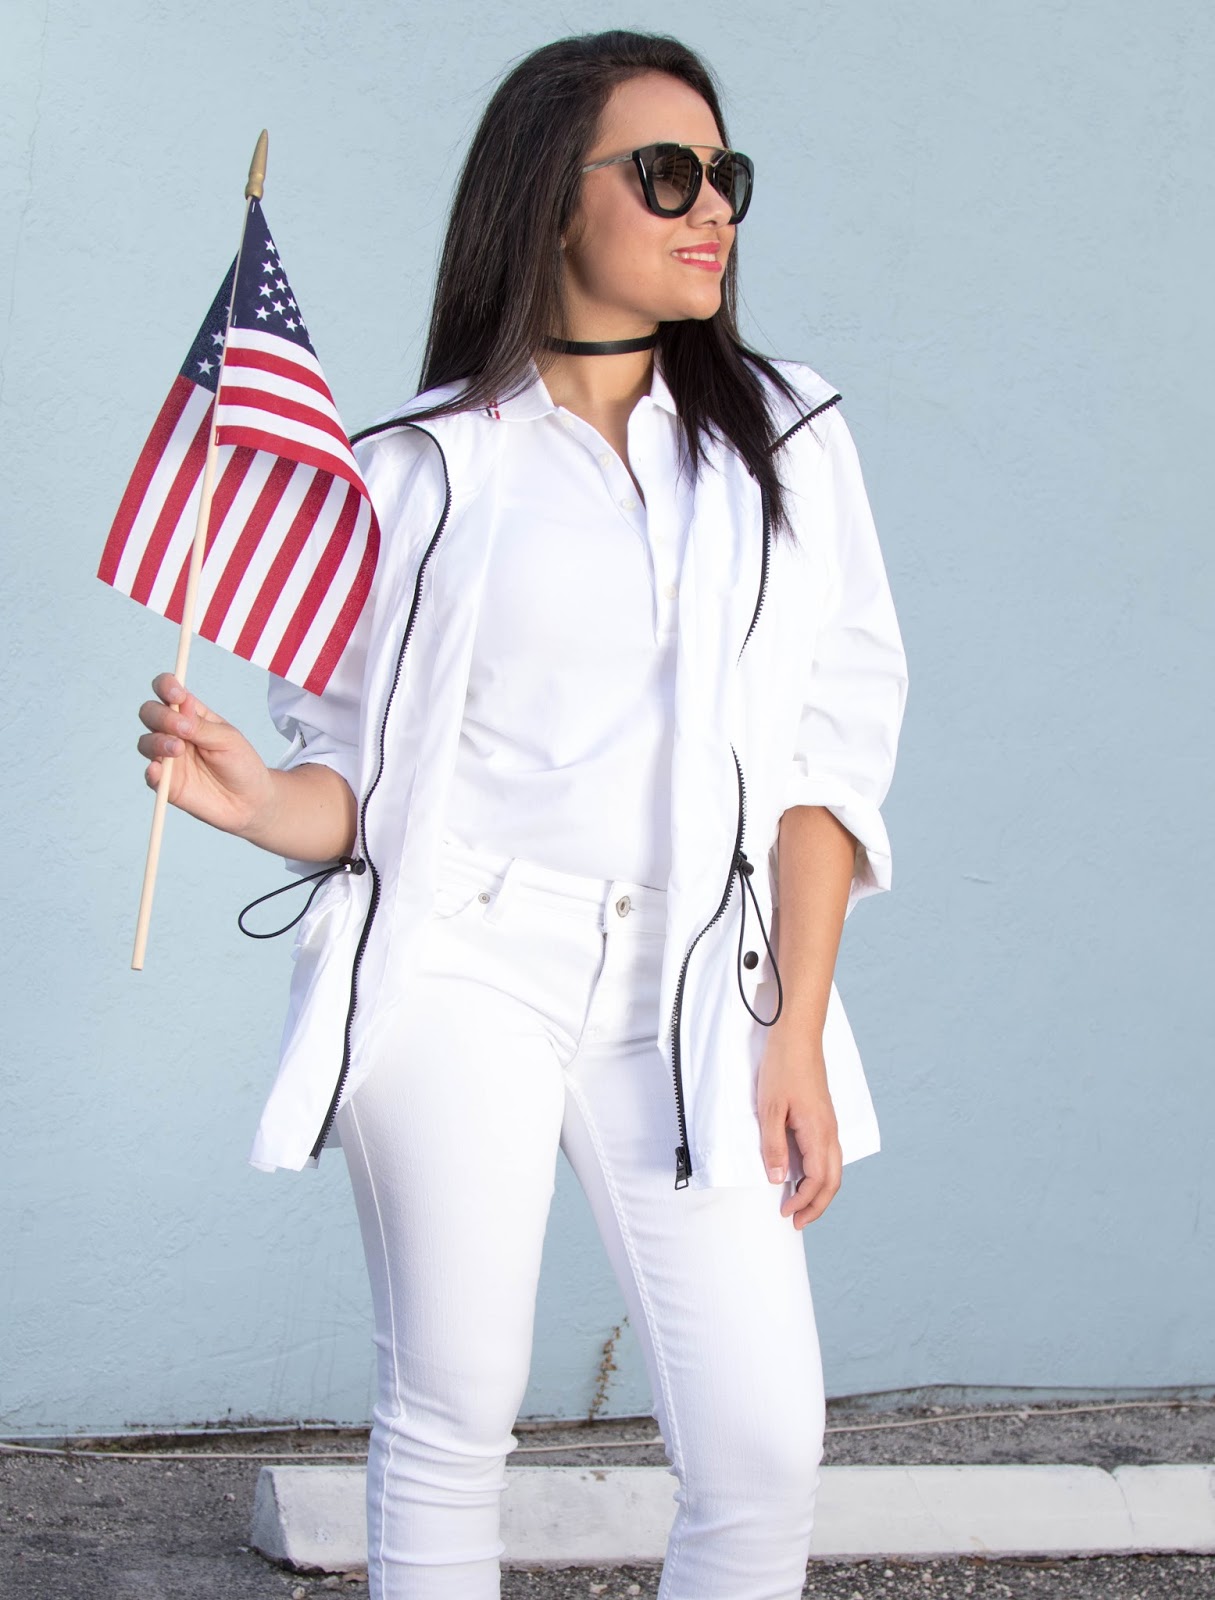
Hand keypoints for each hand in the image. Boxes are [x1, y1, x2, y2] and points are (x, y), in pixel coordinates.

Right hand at [137, 672, 274, 839]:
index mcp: (190, 715)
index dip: (166, 686)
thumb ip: (202, 725)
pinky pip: (151, 775)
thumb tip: (181, 703)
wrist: (249, 801)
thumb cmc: (241, 763)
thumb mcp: (228, 739)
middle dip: (161, 716)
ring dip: (157, 742)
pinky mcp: (167, 783)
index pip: (167, 691)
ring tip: (178, 750)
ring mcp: (168, 758)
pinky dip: (152, 771)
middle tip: (183, 730)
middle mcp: (174, 733)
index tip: (177, 694)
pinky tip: (158, 769)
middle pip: (150, 713)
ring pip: (145, 742)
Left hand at [757, 1031, 842, 1228]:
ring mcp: (829, 1124)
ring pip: (833, 1168)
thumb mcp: (770, 1108)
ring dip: (820, 1191)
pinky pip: (828, 1154)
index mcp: (818, 1132)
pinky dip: (820, 1173)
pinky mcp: (824, 1117)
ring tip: (802, 1204)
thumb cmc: (783, 1067)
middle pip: (832, 1181)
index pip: (817, 1180)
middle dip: (818, 1206)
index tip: (785, 1214)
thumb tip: (779, 1180)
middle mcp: (829, 1132)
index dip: (803, 1202)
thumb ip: (774, 1146)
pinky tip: (803, 1174)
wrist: (798, 1036)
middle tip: (798, 1222)